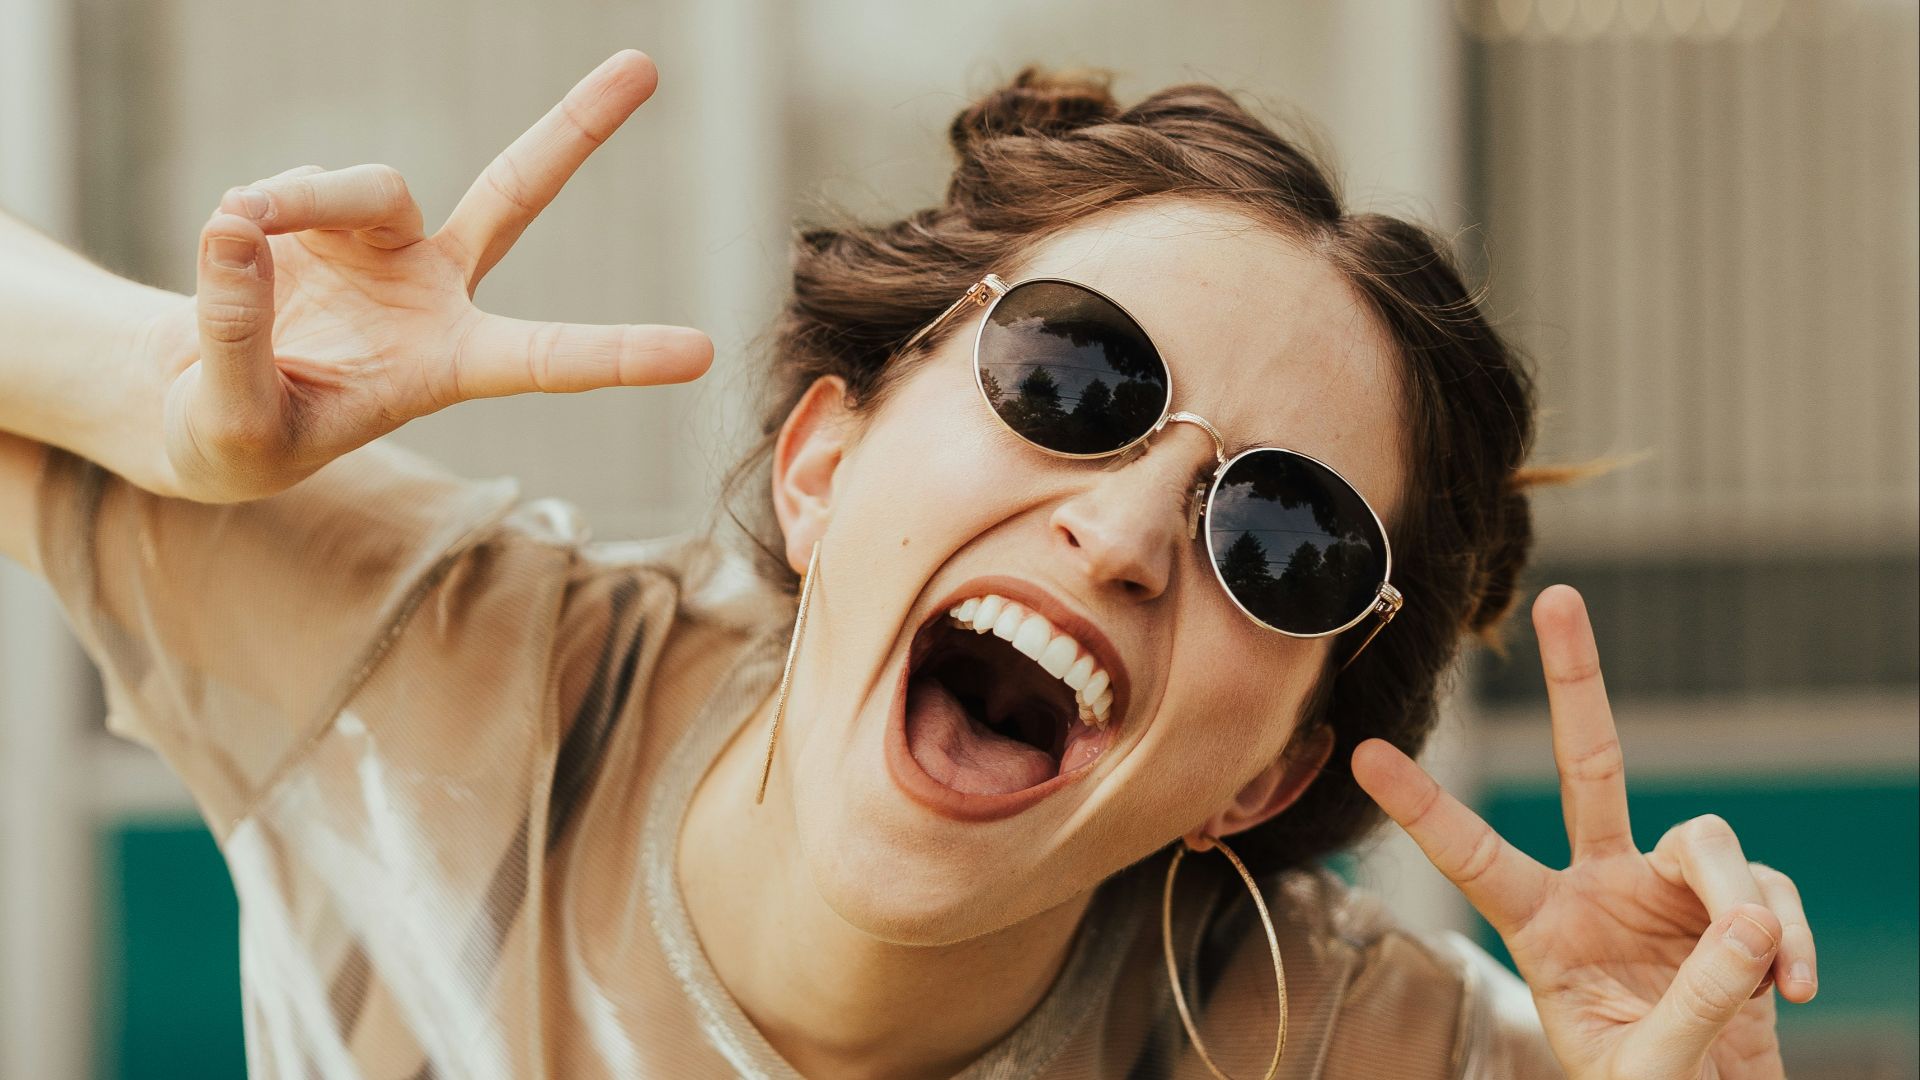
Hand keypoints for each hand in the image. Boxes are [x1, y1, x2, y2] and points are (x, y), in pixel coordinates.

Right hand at [134, 50, 709, 501]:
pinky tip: (233, 243)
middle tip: (644, 64)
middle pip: (515, 193)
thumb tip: (235, 228)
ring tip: (239, 229)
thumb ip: (239, 338)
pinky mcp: (325, 212)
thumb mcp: (236, 425)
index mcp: (449, 365)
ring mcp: (385, 243)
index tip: (701, 353)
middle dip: (576, 128)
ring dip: (300, 201)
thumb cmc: (241, 438)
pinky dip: (258, 209)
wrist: (202, 403)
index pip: (546, 359)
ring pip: (367, 186)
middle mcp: (436, 291)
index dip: (619, 355)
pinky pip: (293, 186)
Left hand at [1352, 585, 1815, 1078]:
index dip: (1423, 809)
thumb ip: (1691, 1005)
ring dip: (1741, 904)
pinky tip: (1793, 991)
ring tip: (1762, 980)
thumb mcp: (1644, 1063)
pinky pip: (1769, 894)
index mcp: (1542, 925)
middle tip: (1561, 598)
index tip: (1366, 754)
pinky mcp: (1737, 905)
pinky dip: (1790, 940)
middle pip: (1588, 764)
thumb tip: (1748, 928)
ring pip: (1706, 839)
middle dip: (1576, 682)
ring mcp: (1667, 888)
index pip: (1474, 856)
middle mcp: (1598, 886)